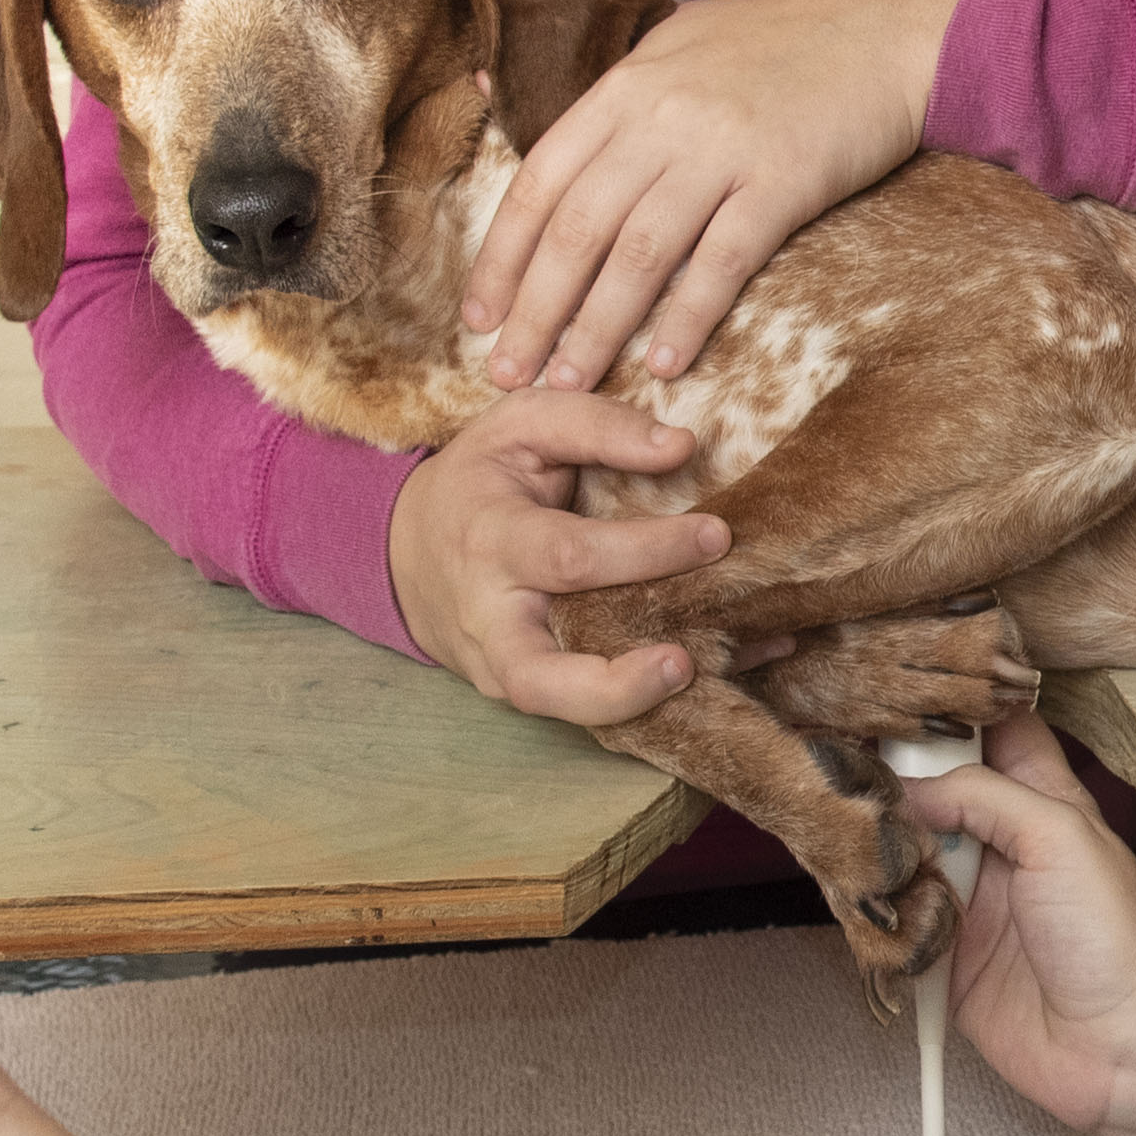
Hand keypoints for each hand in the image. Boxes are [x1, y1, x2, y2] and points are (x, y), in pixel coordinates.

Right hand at [389, 392, 729, 721]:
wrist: (408, 550)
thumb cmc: (481, 480)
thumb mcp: (522, 426)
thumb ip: (598, 426)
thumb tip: (682, 447)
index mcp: (492, 541)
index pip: (570, 557)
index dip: (646, 552)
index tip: (716, 535)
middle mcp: (491, 617)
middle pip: (541, 674)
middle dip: (616, 682)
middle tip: (685, 662)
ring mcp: (500, 665)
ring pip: (554, 709)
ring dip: (627, 707)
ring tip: (697, 675)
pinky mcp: (519, 691)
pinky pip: (582, 710)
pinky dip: (653, 699)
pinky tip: (727, 666)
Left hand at [468, 0, 968, 390]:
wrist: (886, 35)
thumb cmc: (783, 47)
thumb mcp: (682, 47)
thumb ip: (621, 99)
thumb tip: (556, 147)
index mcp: (626, 88)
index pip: (541, 181)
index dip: (504, 255)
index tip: (479, 316)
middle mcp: (662, 118)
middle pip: (578, 229)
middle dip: (535, 310)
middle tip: (508, 373)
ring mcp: (721, 149)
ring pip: (639, 254)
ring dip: (597, 327)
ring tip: (569, 382)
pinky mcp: (781, 182)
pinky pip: (722, 261)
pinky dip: (687, 317)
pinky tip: (661, 364)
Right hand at [899, 716, 1135, 1135]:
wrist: (1128, 1051)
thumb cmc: (1119, 940)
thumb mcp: (1060, 835)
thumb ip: (983, 794)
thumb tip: (907, 787)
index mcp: (1038, 799)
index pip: (985, 730)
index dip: (943, 711)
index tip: (889, 696)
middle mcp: (997, 843)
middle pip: (924, 789)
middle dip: (888, 783)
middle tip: (856, 781)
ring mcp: (966, 900)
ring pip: (895, 854)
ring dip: (875, 853)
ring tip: (867, 852)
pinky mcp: (941, 957)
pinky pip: (888, 922)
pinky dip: (872, 914)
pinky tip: (873, 907)